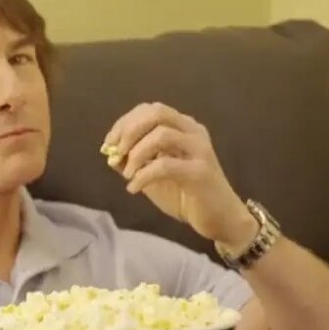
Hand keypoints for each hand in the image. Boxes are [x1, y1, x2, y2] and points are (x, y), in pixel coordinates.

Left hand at [102, 102, 257, 250]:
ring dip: (136, 153)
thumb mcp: (152, 175)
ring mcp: (200, 149)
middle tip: (116, 153)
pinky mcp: (200, 172)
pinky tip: (134, 188)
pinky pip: (164, 166)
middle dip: (129, 131)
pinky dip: (143, 176)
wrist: (220, 219)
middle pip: (156, 113)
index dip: (124, 123)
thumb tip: (110, 153)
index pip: (149, 110)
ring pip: (161, 135)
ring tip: (127, 174)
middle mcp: (193, 131)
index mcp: (183, 127)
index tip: (108, 143)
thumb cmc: (186, 195)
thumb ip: (133, 162)